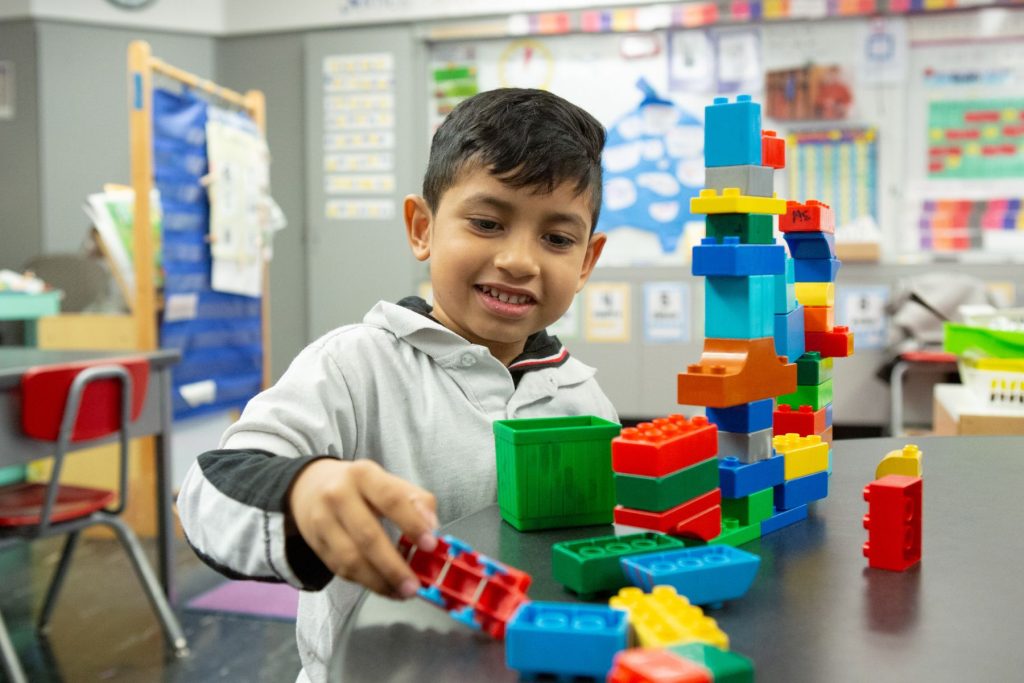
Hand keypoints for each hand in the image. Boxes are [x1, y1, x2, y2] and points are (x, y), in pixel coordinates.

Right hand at [287, 458, 437, 598]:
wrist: (310, 487)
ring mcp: (323, 522)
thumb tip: (432, 527)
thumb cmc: (359, 487)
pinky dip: (367, 583)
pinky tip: (385, 588)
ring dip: (379, 581)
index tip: (430, 544)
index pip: (390, 499)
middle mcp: (338, 496)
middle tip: (414, 585)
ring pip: (351, 559)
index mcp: (364, 475)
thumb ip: (415, 500)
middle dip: (393, 566)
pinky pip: (342, 569)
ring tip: (402, 592)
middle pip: (367, 535)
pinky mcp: (316, 544)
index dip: (412, 523)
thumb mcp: (387, 481)